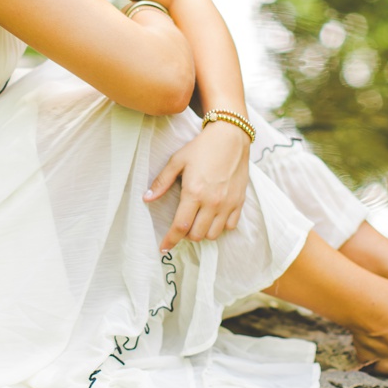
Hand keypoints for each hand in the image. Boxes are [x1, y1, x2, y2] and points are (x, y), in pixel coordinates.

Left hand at [145, 120, 249, 251]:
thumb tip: (147, 198)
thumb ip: (162, 182)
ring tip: (195, 221)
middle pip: (196, 235)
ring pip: (213, 234)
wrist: (230, 139)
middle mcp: (212, 202)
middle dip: (185, 235)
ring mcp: (228, 204)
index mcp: (194, 193)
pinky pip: (230, 226)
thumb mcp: (176, 162)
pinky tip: (212, 217)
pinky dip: (219, 227)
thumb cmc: (200, 149)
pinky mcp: (239, 202)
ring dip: (202, 232)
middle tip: (180, 225)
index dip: (170, 240)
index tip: (163, 248)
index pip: (180, 226)